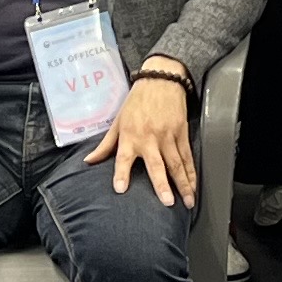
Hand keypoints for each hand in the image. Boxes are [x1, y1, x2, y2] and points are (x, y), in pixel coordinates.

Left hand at [88, 71, 198, 205]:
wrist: (161, 79)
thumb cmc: (137, 101)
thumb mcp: (118, 121)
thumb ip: (105, 145)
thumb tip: (88, 161)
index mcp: (130, 135)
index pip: (123, 157)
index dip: (121, 173)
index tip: (121, 189)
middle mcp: (150, 138)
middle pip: (157, 164)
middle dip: (162, 184)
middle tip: (167, 202)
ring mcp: (168, 136)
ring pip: (177, 164)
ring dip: (183, 184)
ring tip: (188, 202)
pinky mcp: (181, 133)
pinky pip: (187, 156)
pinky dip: (191, 172)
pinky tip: (193, 186)